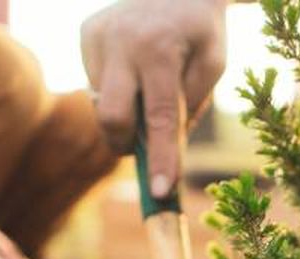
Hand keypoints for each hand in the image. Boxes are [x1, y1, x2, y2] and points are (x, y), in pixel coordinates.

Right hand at [81, 0, 226, 196]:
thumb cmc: (200, 27)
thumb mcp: (213, 63)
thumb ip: (189, 107)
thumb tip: (162, 149)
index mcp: (159, 49)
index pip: (159, 118)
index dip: (159, 158)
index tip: (159, 191)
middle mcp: (121, 41)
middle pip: (112, 117)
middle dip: (125, 142)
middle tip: (140, 145)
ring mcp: (97, 35)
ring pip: (101, 103)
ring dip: (125, 108)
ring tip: (146, 80)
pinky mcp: (86, 33)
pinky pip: (96, 82)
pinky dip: (116, 87)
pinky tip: (132, 64)